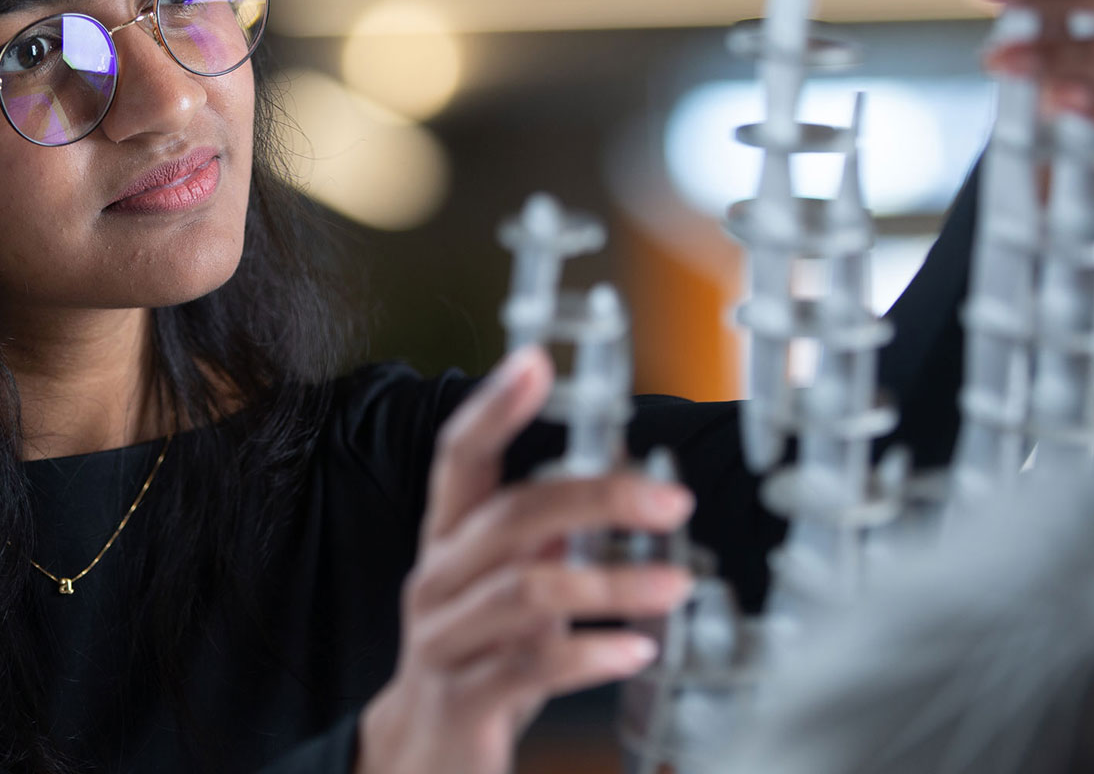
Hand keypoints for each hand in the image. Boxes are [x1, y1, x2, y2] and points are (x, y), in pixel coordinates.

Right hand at [355, 346, 694, 773]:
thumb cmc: (476, 656)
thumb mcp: (506, 584)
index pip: (460, 457)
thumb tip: (616, 475)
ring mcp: (444, 640)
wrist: (420, 754)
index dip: (494, 407)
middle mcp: (438, 580)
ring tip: (673, 584)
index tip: (533, 360)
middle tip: (670, 500)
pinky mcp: (462, 698)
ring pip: (526, 592)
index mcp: (449, 541)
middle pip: (511, 518)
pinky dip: (590, 654)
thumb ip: (544, 536)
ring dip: (610, 582)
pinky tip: (635, 649)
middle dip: (596, 498)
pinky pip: (529, 667)